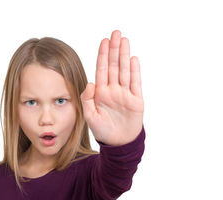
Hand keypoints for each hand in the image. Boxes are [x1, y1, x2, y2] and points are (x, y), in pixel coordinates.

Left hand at [80, 30, 143, 145]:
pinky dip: (135, 71)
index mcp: (101, 93)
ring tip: (124, 40)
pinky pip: (135, 83)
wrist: (118, 144)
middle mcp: (113, 90)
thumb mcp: (90, 117)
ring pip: (125, 71)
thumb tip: (90, 82)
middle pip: (114, 66)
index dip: (103, 55)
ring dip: (124, 55)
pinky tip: (133, 58)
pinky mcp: (136, 100)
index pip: (101, 69)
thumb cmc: (103, 131)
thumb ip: (87, 100)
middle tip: (115, 33)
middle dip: (114, 49)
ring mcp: (125, 94)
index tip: (103, 41)